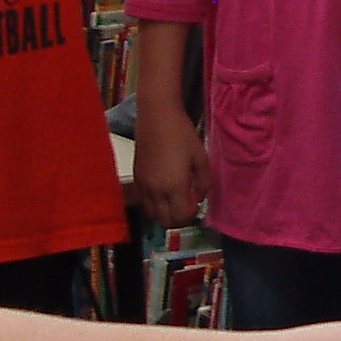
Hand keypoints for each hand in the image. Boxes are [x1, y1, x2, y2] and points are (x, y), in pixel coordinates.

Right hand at [133, 107, 211, 230]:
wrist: (157, 117)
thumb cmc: (182, 135)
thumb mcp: (201, 158)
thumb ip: (204, 183)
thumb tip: (198, 199)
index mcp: (174, 186)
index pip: (181, 217)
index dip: (191, 216)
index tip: (196, 205)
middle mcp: (156, 190)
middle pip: (165, 222)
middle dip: (178, 220)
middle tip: (187, 207)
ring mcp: (143, 186)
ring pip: (152, 215)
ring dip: (165, 214)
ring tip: (175, 201)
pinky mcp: (136, 179)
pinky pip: (144, 202)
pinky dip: (154, 204)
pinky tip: (163, 192)